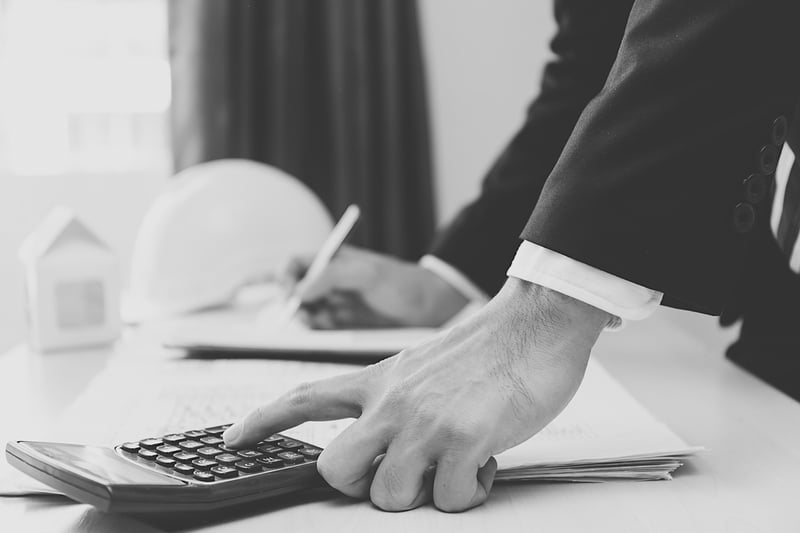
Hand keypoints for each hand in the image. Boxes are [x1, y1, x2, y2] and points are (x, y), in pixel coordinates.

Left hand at [224, 278, 610, 511]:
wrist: (534, 321)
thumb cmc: (487, 347)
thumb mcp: (422, 364)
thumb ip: (395, 400)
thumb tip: (386, 450)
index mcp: (379, 380)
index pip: (305, 398)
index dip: (262, 420)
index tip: (232, 438)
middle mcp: (391, 403)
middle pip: (335, 471)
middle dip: (362, 486)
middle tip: (403, 472)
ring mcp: (424, 422)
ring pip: (389, 496)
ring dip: (426, 492)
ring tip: (456, 461)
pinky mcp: (463, 438)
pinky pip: (449, 499)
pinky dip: (469, 491)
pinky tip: (484, 460)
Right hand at [288, 245, 469, 328]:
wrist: (429, 308)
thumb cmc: (401, 283)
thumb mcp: (367, 274)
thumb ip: (331, 277)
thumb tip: (300, 291)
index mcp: (332, 260)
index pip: (294, 265)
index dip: (284, 278)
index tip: (288, 293)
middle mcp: (329, 282)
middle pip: (294, 291)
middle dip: (291, 303)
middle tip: (299, 315)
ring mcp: (335, 304)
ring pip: (305, 312)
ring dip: (304, 318)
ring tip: (319, 321)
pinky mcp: (342, 325)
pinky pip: (319, 329)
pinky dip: (317, 330)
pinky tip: (328, 329)